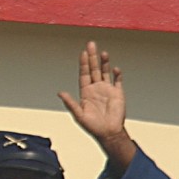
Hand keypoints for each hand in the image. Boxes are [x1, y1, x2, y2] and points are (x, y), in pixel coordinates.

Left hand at [59, 41, 134, 171]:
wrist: (109, 133)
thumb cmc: (93, 126)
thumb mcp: (79, 115)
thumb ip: (70, 103)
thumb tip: (60, 92)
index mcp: (86, 92)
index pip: (84, 74)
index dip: (83, 64)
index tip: (83, 53)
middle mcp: (96, 88)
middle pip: (94, 69)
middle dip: (92, 57)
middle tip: (91, 44)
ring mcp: (107, 90)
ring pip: (105, 72)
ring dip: (104, 63)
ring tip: (103, 53)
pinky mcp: (118, 94)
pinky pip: (117, 81)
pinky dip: (117, 75)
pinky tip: (115, 68)